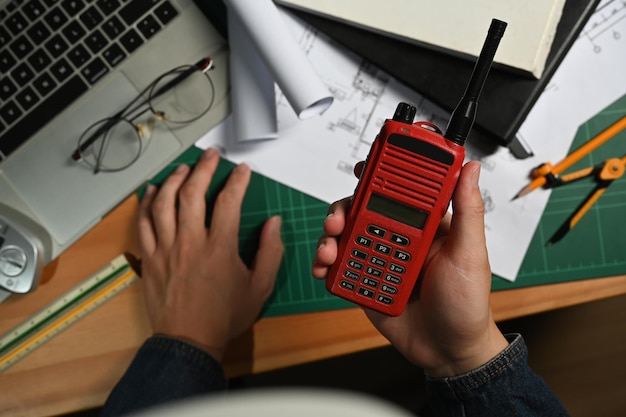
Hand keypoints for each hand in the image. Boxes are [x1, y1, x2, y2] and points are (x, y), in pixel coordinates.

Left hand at [137, 148, 283, 360]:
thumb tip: (274, 223)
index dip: (237, 181)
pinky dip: (146, 203)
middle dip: (203, 169)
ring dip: (174, 180)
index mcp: (219, 248)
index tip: (242, 171)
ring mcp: (166, 249)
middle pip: (192, 194)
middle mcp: (190, 243)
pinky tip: (151, 191)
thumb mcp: (260, 287)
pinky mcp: (150, 258)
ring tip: (184, 168)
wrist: (188, 340)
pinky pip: (143, 224)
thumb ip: (271, 252)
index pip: (228, 202)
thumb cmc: (224, 316)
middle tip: (211, 157)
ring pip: (164, 203)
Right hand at [313, 161, 507, 376]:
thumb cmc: (466, 303)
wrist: (449, 351)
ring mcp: (379, 260)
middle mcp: (398, 238)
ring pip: (345, 237)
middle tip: (338, 220)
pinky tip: (325, 269)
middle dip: (342, 210)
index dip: (377, 175)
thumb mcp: (470, 253)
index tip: (363, 166)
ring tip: (329, 251)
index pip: (397, 190)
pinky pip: (339, 268)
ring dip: (329, 239)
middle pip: (360, 211)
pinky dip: (326, 266)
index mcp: (423, 226)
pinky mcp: (365, 282)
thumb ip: (468, 210)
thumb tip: (471, 169)